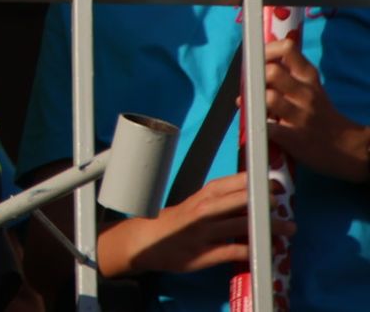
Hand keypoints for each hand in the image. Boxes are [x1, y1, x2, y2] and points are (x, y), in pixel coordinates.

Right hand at [98, 172, 291, 276]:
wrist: (147, 241)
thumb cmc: (176, 222)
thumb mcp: (195, 204)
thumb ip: (219, 202)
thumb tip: (251, 198)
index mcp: (202, 196)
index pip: (231, 183)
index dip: (253, 181)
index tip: (273, 181)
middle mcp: (204, 211)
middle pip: (239, 201)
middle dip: (263, 200)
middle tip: (283, 201)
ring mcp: (205, 233)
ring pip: (242, 225)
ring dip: (268, 227)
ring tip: (288, 228)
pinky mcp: (206, 254)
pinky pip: (234, 251)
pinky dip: (253, 250)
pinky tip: (268, 251)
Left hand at [262, 37, 369, 181]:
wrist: (347, 146)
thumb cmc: (320, 113)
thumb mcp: (310, 87)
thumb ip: (287, 74)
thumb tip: (252, 65)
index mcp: (308, 76)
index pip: (287, 49)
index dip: (266, 51)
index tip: (256, 60)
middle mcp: (305, 92)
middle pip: (272, 72)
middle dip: (254, 77)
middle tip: (250, 87)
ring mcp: (300, 115)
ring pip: (268, 97)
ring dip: (253, 101)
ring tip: (251, 106)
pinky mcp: (294, 137)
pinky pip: (267, 126)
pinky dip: (256, 124)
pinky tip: (255, 123)